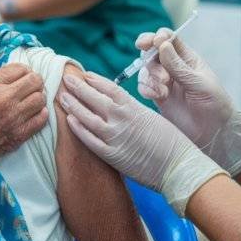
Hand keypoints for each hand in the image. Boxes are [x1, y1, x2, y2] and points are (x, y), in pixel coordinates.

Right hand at [0, 64, 47, 172]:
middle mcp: (4, 100)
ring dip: (38, 97)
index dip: (23, 69)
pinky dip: (41, 114)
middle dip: (34, 80)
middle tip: (29, 85)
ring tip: (30, 99)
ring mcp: (13, 118)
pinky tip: (33, 113)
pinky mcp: (19, 134)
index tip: (21, 74)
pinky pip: (41, 119)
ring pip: (40, 99)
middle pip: (35, 81)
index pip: (19, 69)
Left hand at [59, 72, 224, 214]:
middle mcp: (122, 119)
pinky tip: (69, 121)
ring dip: (73, 106)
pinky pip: (89, 140)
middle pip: (94, 98)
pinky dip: (78, 129)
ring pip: (87, 117)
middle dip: (78, 87)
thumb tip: (118, 106)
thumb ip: (133, 110)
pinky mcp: (112, 156)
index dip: (94, 80)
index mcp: (134, 107)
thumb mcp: (151, 117)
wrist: (179, 166)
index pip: (109, 88)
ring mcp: (115, 137)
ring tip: (62, 97)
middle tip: (65, 79)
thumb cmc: (170, 142)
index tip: (84, 75)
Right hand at [137, 30, 240, 175]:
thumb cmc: (215, 104)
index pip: (168, 39)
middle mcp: (174, 67)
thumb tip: (162, 44)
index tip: (153, 42)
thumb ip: (178, 66)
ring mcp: (164, 82)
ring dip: (150, 77)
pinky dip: (145, 89)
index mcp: (187, 58)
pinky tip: (156, 97)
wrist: (214, 132)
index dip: (158, 37)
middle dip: (151, 60)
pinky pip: (144, 86)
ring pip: (146, 70)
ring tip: (163, 90)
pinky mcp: (158, 97)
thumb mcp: (199, 83)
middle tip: (163, 77)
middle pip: (152, 53)